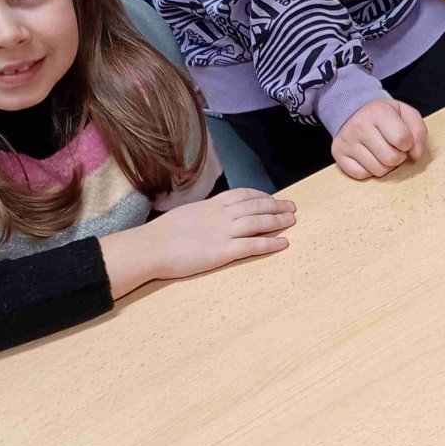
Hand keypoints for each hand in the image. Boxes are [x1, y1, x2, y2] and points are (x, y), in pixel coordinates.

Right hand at [101, 188, 295, 297]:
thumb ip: (201, 215)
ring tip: (292, 220)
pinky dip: (271, 243)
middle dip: (275, 205)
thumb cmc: (161, 234)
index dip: (259, 195)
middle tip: (291, 207)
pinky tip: (284, 242)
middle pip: (255, 206)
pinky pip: (253, 244)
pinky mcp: (224, 251)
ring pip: (258, 222)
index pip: (241, 195)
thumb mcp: (184, 215)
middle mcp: (221, 215)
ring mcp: (224, 232)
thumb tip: (207, 217)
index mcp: (211, 205)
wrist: (152, 246)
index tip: (270, 197)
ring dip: (278, 220)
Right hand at [332, 97, 426, 179]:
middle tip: (392, 148)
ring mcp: (347, 141)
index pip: (402, 139)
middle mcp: (360, 126)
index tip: (402, 139)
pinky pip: (361, 175)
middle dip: (398, 157)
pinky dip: (369, 170)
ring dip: (385, 165)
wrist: (353, 110)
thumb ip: (418, 132)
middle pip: (391, 158)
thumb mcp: (405, 113)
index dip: (408, 144)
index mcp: (379, 112)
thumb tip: (415, 156)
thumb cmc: (384, 115)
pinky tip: (369, 157)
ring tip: (381, 152)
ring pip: (378, 170)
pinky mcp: (338, 154)